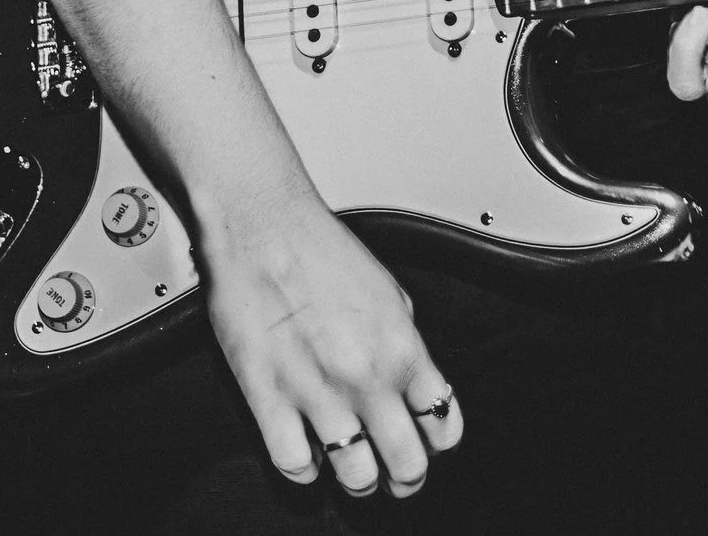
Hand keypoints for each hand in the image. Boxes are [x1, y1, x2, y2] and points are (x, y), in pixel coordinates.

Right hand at [199, 186, 462, 497]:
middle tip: (399, 477)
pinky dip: (304, 470)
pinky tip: (307, 457)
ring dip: (358, 480)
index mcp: (403, 347)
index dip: (439, 443)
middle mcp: (367, 376)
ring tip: (355, 472)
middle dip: (407, 477)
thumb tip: (413, 378)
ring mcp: (318, 393)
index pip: (443, 422)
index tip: (431, 446)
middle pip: (406, 462)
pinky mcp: (269, 399)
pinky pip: (294, 464)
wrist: (264, 228)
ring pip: (354, 474)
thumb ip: (405, 340)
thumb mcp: (389, 291)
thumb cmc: (321, 250)